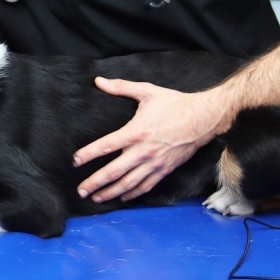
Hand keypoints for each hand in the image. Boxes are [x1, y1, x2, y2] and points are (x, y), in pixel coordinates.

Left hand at [72, 77, 226, 202]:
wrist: (204, 119)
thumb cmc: (175, 104)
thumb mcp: (147, 92)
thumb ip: (121, 87)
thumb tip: (99, 81)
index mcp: (137, 131)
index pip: (107, 145)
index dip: (89, 154)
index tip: (75, 161)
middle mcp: (144, 151)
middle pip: (115, 172)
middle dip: (95, 182)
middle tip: (80, 190)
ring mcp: (155, 163)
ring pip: (129, 183)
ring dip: (111, 192)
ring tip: (96, 198)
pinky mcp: (165, 169)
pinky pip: (146, 186)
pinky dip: (133, 194)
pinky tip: (122, 197)